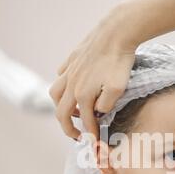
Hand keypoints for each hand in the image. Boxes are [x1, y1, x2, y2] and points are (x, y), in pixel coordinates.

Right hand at [49, 6, 135, 139]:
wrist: (116, 32)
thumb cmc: (119, 61)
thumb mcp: (118, 89)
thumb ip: (105, 105)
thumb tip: (97, 112)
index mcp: (83, 94)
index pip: (84, 121)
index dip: (91, 133)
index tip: (95, 142)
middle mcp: (72, 84)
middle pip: (61, 112)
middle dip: (68, 128)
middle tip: (77, 136)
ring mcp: (70, 71)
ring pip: (55, 93)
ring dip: (60, 106)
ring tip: (71, 111)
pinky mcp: (72, 59)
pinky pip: (61, 74)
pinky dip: (62, 84)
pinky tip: (71, 85)